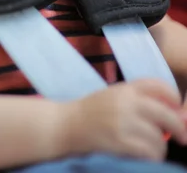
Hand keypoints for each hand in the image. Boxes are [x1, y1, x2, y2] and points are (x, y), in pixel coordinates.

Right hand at [64, 79, 186, 161]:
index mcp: (125, 87)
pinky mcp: (119, 142)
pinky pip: (149, 152)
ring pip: (159, 138)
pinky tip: (145, 155)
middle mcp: (126, 102)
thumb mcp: (114, 95)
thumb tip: (173, 111)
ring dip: (160, 146)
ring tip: (150, 147)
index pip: (159, 85)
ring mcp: (123, 122)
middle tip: (183, 137)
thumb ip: (139, 100)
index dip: (174, 97)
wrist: (66, 125)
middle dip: (179, 128)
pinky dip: (152, 157)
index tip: (177, 108)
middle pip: (167, 114)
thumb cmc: (92, 111)